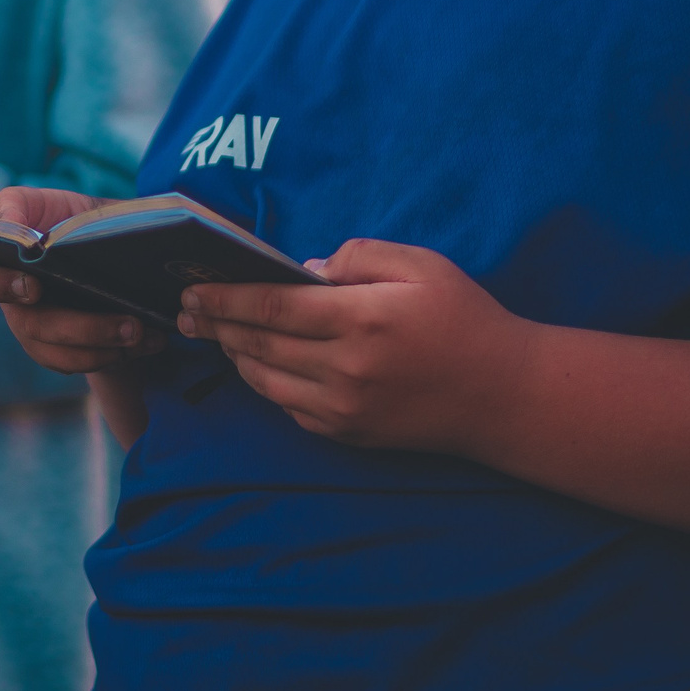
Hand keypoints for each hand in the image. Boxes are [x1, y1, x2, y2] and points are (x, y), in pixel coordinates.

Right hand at [0, 188, 165, 372]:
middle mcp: (8, 300)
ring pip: (56, 352)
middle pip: (26, 325)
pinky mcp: (61, 349)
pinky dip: (116, 354)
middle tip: (124, 322)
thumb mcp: (52, 201)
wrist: (113, 247)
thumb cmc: (74, 220)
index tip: (33, 284)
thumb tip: (9, 223)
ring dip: (102, 345)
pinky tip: (150, 340)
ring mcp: (33, 328)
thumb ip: (20, 204)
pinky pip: (80, 363)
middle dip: (77, 328)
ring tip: (141, 330)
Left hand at [178, 240, 537, 452]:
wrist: (504, 396)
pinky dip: (267, 385)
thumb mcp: (419, 265)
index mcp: (362, 319)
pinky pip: (290, 408)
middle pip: (259, 344)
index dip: (225, 297)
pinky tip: (259, 365)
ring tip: (217, 334)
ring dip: (235, 357)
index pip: (271, 305)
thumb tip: (305, 269)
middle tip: (185, 311)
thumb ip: (358, 257)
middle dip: (216, 326)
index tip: (193, 289)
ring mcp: (345, 408)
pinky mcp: (350, 434)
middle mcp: (347, 368)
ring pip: (266, 381)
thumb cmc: (464, 319)